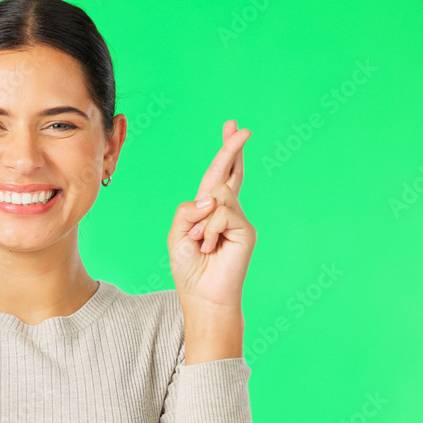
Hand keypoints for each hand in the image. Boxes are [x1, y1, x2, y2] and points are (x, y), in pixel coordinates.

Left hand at [167, 120, 255, 310]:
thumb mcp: (177, 234)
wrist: (202, 296)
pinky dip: (208, 232)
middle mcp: (226, 211)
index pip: (219, 175)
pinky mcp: (245, 230)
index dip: (226, 153)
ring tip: (199, 244)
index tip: (232, 128)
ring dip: (199, 223)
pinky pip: (221, 214)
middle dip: (232, 149)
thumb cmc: (189, 268)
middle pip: (229, 173)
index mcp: (209, 210)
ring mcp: (238, 219)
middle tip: (240, 126)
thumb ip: (188, 210)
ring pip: (216, 196)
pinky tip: (209, 248)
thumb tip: (212, 195)